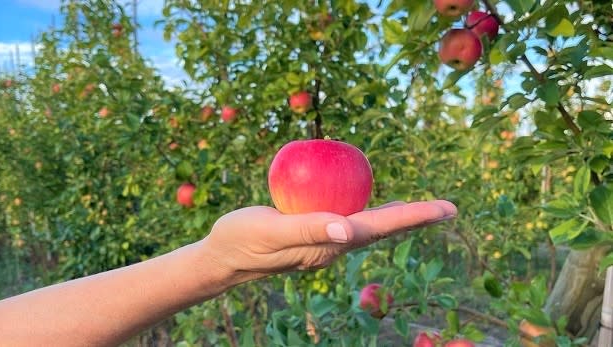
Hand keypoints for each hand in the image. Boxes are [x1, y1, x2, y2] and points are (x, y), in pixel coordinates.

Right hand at [201, 200, 456, 284]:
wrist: (222, 258)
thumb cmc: (242, 242)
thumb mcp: (272, 232)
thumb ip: (309, 230)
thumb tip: (349, 230)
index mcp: (330, 245)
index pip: (379, 228)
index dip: (413, 216)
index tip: (446, 209)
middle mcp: (333, 245)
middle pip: (383, 229)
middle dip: (416, 218)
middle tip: (447, 209)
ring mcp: (324, 241)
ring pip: (369, 226)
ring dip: (397, 217)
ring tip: (420, 208)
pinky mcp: (312, 234)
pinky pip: (348, 219)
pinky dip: (368, 210)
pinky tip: (370, 202)